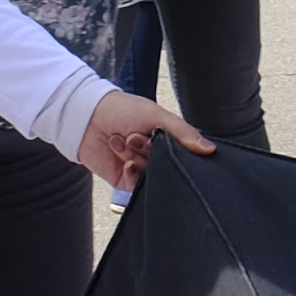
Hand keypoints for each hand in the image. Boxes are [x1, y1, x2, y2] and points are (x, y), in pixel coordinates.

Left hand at [77, 87, 213, 192]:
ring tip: (126, 142)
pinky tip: (126, 162)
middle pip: (167, 166)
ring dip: (138, 160)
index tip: (169, 143)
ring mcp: (140, 168)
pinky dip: (133, 175)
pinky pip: (136, 187)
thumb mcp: (157, 115)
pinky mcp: (124, 180)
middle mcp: (154, 154)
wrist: (86, 117)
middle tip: (139, 139)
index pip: (184, 153)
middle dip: (152, 153)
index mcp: (165, 138)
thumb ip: (183, 133)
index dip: (179, 151)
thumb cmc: (121, 109)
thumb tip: (209, 149)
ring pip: (151, 176)